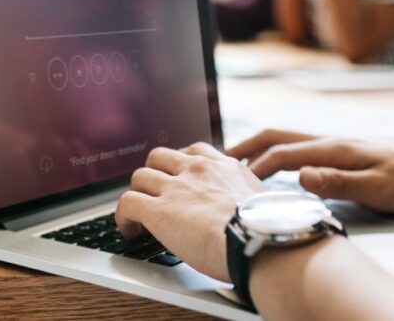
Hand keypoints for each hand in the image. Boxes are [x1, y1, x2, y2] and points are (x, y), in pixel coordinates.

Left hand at [115, 143, 264, 281]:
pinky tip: (130, 230)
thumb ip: (251, 200)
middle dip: (154, 174)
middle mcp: (197, 170)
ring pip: (140, 176)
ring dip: (138, 193)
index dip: (181, 164)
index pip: (194, 151)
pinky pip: (127, 203)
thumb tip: (257, 214)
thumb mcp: (266, 203)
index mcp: (225, 167)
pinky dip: (123, 216)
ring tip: (139, 215)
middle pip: (160, 156)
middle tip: (155, 194)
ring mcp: (175, 188)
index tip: (180, 177)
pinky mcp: (158, 211)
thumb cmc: (271, 231)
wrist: (260, 241)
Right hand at [228, 129, 393, 212]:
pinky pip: (294, 147)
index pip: (281, 154)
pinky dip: (272, 152)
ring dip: (255, 148)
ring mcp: (331, 145)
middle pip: (274, 137)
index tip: (230, 185)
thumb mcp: (378, 188)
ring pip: (282, 139)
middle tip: (215, 161)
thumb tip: (301, 176)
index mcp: (331, 149)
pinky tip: (271, 166)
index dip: (253, 168)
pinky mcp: (337, 152)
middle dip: (243, 148)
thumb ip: (339, 181)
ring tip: (233, 163)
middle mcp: (326, 141)